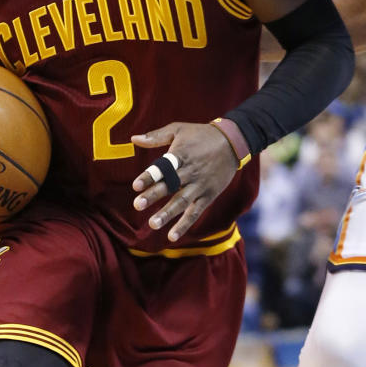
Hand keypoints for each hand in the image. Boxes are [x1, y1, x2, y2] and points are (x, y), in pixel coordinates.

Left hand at [131, 120, 238, 241]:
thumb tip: (133, 139)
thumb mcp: (179, 129)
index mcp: (180, 155)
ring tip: (153, 224)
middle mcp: (190, 172)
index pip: (163, 168)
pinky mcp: (208, 196)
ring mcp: (200, 185)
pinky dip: (184, 224)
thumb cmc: (201, 135)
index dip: (150, 177)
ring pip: (182, 201)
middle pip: (170, 185)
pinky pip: (195, 212)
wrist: (232, 142)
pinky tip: (172, 236)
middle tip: (137, 205)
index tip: (136, 186)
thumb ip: (156, 136)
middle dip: (154, 195)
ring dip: (167, 213)